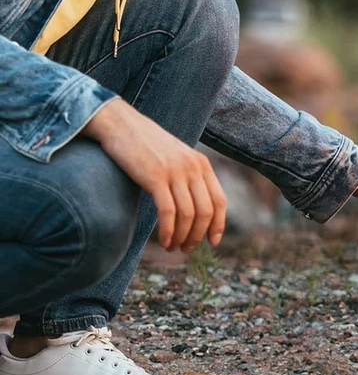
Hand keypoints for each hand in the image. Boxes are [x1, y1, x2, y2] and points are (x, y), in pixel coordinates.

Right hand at [82, 98, 226, 251]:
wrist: (120, 124)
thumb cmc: (145, 145)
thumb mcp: (175, 159)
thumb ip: (186, 177)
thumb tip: (192, 207)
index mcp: (201, 164)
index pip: (219, 200)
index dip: (218, 224)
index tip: (212, 242)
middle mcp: (193, 167)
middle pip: (206, 212)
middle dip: (198, 235)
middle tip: (186, 249)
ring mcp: (176, 171)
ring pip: (189, 215)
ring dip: (182, 237)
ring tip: (172, 248)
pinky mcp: (156, 177)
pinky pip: (168, 212)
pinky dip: (168, 231)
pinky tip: (163, 240)